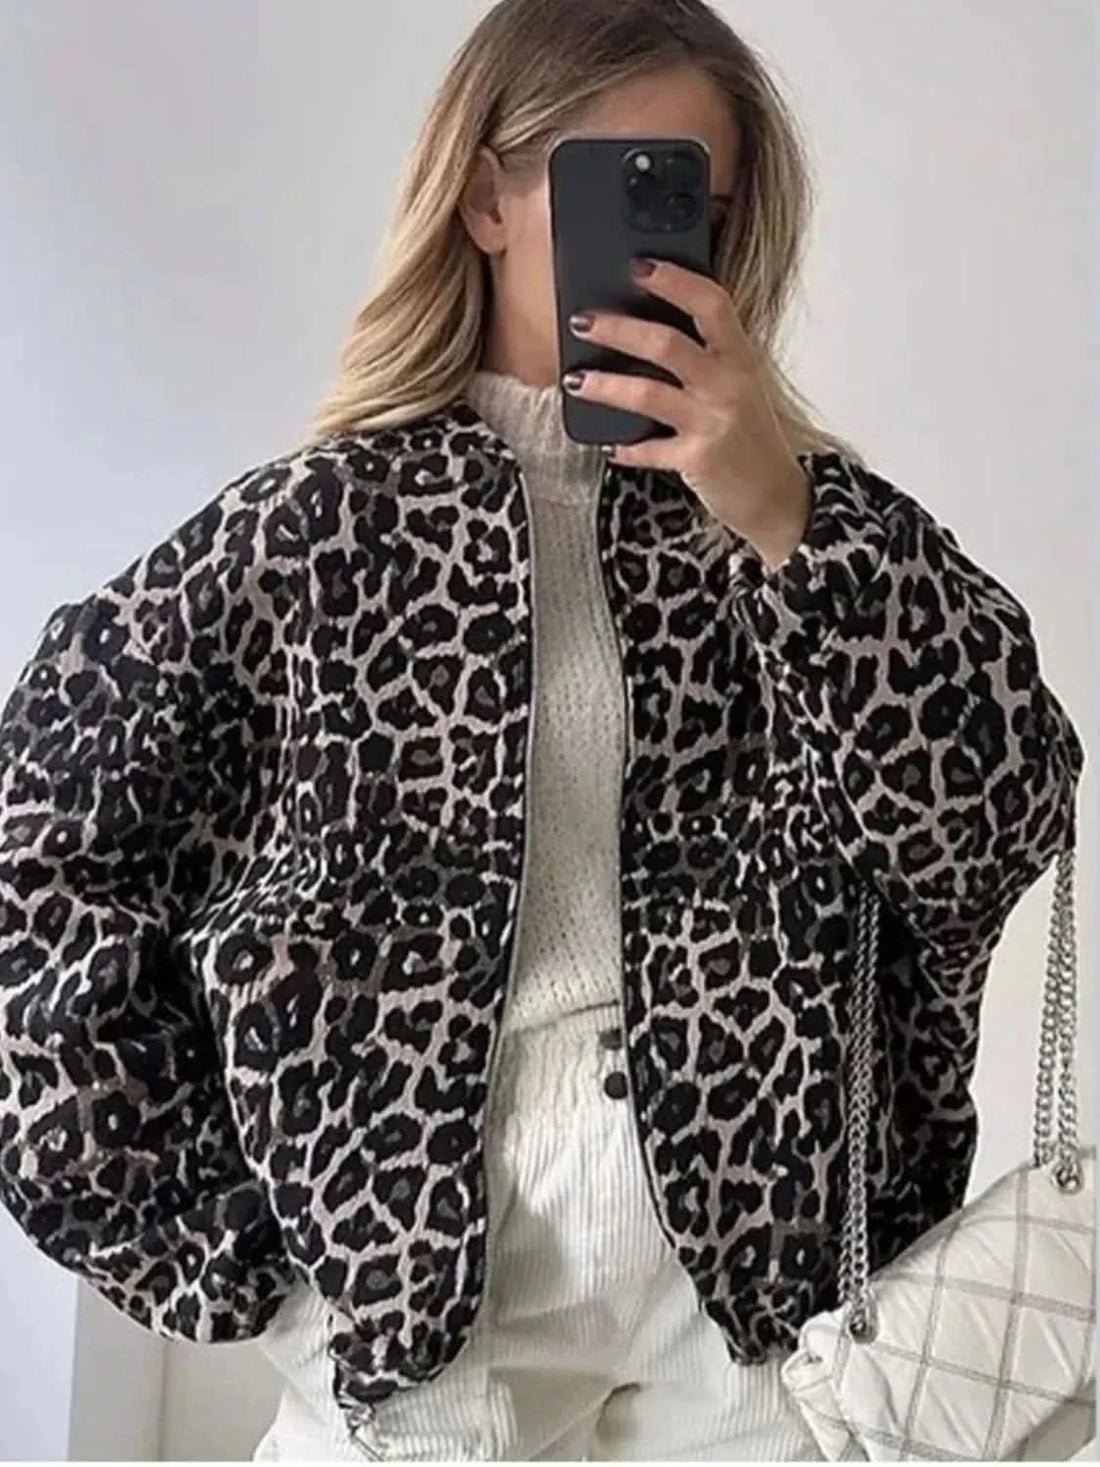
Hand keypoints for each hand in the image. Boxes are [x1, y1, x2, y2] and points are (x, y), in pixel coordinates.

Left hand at [562, 256, 812, 569]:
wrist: (775, 496)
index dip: (675, 280)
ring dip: (604, 385)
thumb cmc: (751, 436)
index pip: (711, 303)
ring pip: (647, 394)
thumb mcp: (741, 386)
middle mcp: (728, 385)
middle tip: (582, 322)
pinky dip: (623, 447)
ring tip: (575, 380)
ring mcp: (712, 423)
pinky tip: (606, 444)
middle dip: (617, 329)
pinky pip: (647, 450)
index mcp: (740, 357)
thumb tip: (646, 330)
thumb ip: (708, 358)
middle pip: (666, 344)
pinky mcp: (697, 460)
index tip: (638, 266)